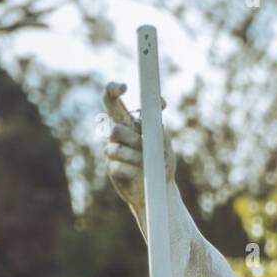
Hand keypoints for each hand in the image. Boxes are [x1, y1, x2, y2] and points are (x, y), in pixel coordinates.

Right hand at [103, 81, 175, 207]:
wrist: (161, 189)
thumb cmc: (161, 162)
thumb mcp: (164, 142)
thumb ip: (159, 125)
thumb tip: (160, 104)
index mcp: (125, 123)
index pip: (111, 101)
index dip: (113, 90)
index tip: (124, 87)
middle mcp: (115, 135)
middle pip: (113, 128)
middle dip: (132, 138)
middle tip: (146, 147)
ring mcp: (112, 152)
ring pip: (116, 148)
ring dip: (136, 156)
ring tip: (148, 164)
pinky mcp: (112, 170)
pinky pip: (118, 166)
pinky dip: (133, 170)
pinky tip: (141, 174)